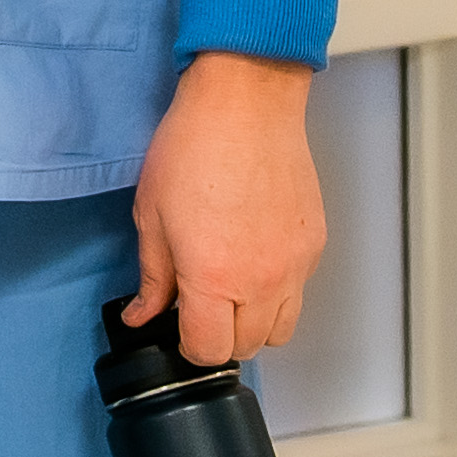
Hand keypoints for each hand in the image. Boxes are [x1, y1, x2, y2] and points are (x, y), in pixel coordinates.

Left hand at [126, 51, 323, 363]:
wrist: (246, 105)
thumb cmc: (192, 148)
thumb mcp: (152, 214)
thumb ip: (152, 276)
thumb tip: (143, 315)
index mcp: (214, 278)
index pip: (209, 350)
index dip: (187, 345)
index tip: (177, 324)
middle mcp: (261, 282)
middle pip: (249, 347)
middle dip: (220, 336)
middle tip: (199, 303)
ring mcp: (295, 267)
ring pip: (282, 329)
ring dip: (254, 322)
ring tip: (229, 286)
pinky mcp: (314, 247)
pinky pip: (299, 293)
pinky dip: (278, 292)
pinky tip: (253, 257)